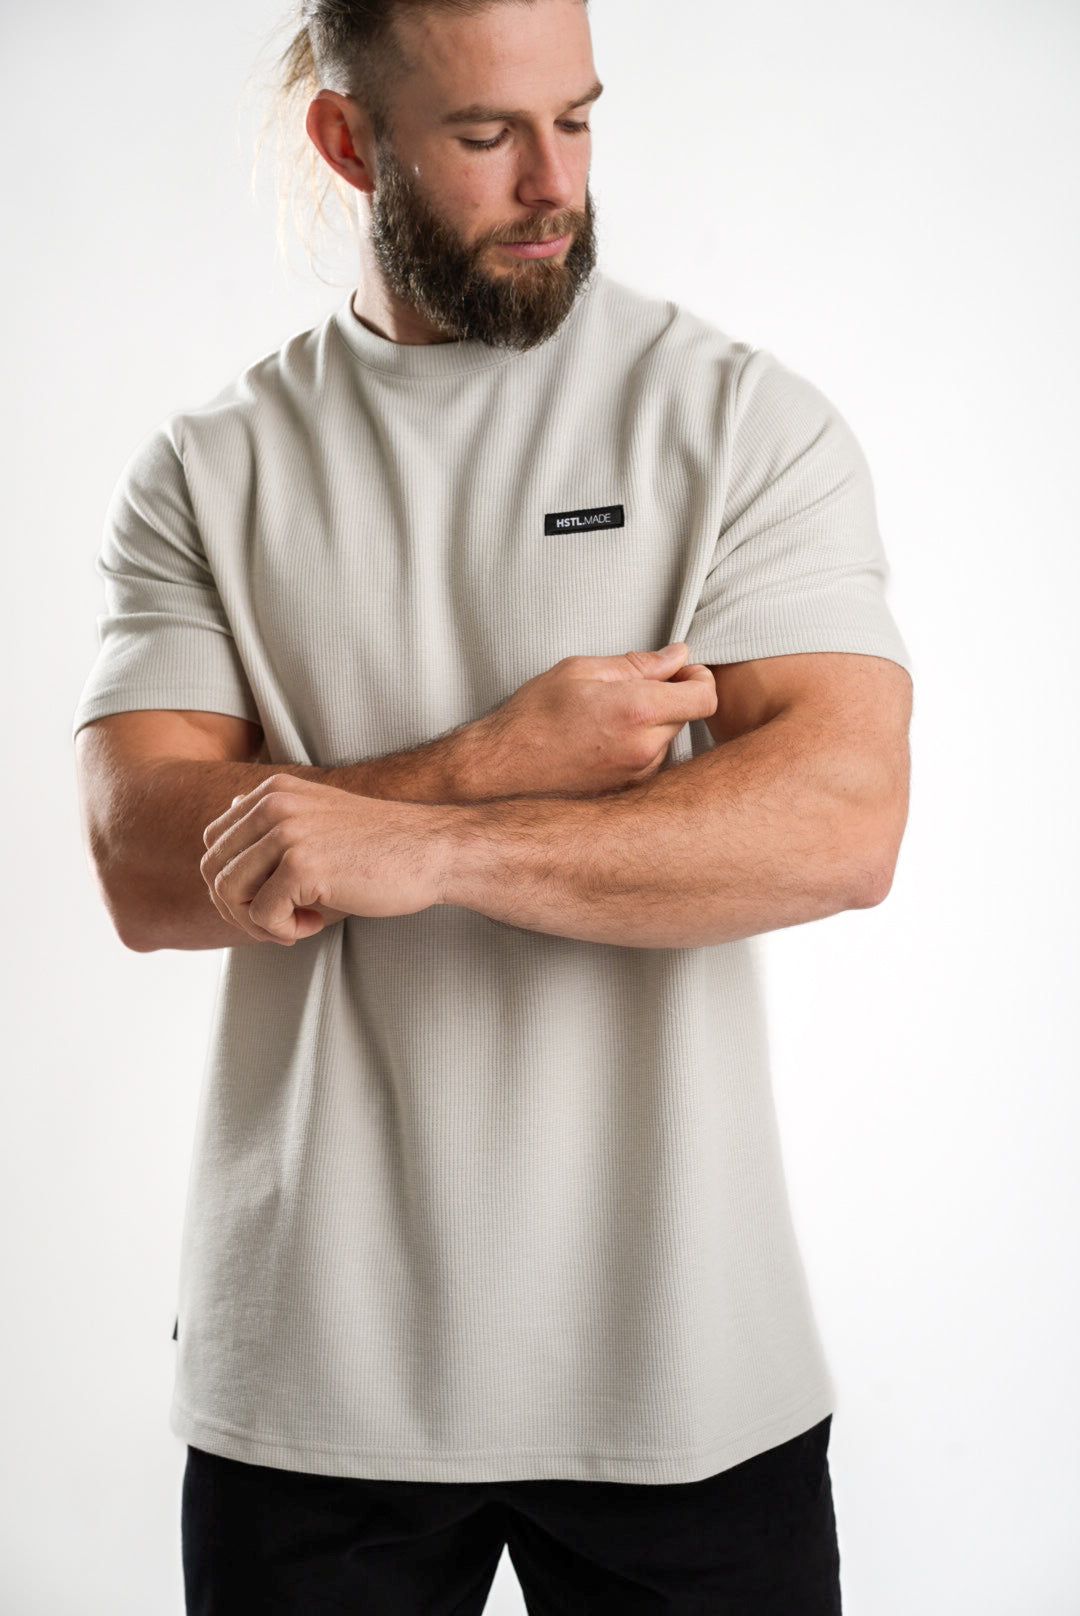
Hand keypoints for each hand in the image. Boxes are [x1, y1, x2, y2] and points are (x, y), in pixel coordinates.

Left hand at [200, 776, 444, 944]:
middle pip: (213, 870)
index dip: (233, 882)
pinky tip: (318, 922)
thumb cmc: (380, 846)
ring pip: (229, 894)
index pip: (213, 843)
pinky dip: (284, 932)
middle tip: (279, 921)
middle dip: (239, 908)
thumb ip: (272, 819)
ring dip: (259, 923)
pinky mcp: (302, 866)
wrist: (434, 850)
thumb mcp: (318, 817)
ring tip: (297, 924)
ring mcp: (287, 833)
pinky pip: (262, 915)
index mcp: (274, 790)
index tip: (272, 898)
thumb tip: (227, 824)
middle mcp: (274, 804)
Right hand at [480, 643, 717, 796]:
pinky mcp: (628, 792)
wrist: (502, 770)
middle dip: (670, 698)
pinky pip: (651, 762)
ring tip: (607, 721)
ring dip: (653, 725)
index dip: (699, 678)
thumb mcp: (581, 671)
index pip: (705, 696)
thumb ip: (638, 664)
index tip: (682, 671)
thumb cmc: (533, 716)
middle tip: (632, 690)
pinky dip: (638, 748)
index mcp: (638, 710)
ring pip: (668, 740)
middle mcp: (645, 748)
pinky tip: (603, 744)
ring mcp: (638, 775)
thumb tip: (678, 656)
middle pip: (688, 716)